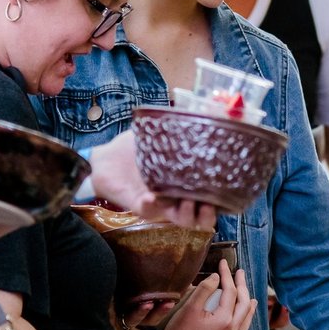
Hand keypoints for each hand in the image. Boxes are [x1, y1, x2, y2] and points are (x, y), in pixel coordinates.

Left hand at [91, 131, 217, 229]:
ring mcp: (158, 204)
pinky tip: (153, 196)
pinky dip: (152, 205)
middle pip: (199, 218)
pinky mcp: (138, 205)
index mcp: (184, 185)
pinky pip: (148, 210)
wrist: (106, 157)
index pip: (209, 200)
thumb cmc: (136, 149)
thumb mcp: (161, 136)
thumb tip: (204, 109)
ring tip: (187, 200)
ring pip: (180, 221)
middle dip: (207, 214)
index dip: (219, 201)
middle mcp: (175, 198)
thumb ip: (179, 128)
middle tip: (207, 201)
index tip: (222, 191)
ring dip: (187, 214)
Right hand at [141, 261, 253, 329]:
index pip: (231, 292)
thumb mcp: (190, 306)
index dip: (227, 275)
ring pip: (246, 322)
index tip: (223, 263)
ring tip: (251, 297)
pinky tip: (242, 319)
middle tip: (239, 273)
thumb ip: (205, 289)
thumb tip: (216, 277)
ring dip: (248, 306)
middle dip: (242, 286)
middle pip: (244, 304)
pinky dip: (244, 323)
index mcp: (224, 320)